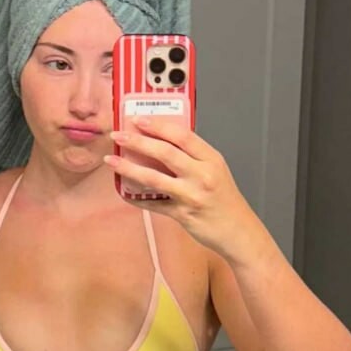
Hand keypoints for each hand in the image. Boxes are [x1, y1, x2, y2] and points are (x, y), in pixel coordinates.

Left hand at [104, 115, 255, 261]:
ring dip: (129, 168)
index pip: (182, 135)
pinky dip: (136, 197)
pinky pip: (153, 203)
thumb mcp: (216, 170)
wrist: (238, 231)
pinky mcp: (183, 214)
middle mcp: (202, 175)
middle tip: (119, 135)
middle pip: (165, 152)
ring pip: (154, 177)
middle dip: (138, 141)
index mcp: (211, 159)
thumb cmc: (225, 201)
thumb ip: (193, 157)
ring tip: (112, 161)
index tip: (138, 119)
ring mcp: (192, 195)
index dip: (158, 126)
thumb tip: (161, 143)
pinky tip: (124, 191)